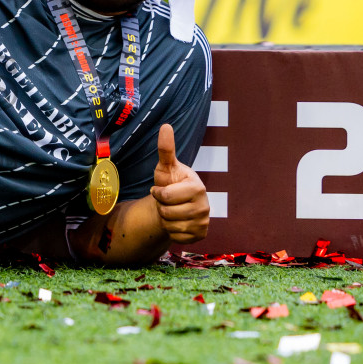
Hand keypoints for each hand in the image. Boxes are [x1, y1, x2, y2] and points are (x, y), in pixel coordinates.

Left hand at [149, 123, 208, 244]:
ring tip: (171, 210)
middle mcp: (205, 205)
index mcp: (198, 187)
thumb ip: (166, 149)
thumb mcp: (166, 166)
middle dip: (161, 207)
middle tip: (166, 201)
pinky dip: (171, 231)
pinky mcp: (201, 235)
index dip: (158, 193)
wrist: (175, 204)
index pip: (166, 196)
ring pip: (170, 227)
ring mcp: (204, 222)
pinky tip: (176, 222)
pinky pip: (176, 237)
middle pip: (167, 213)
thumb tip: (165, 126)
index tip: (160, 189)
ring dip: (165, 219)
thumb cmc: (170, 182)